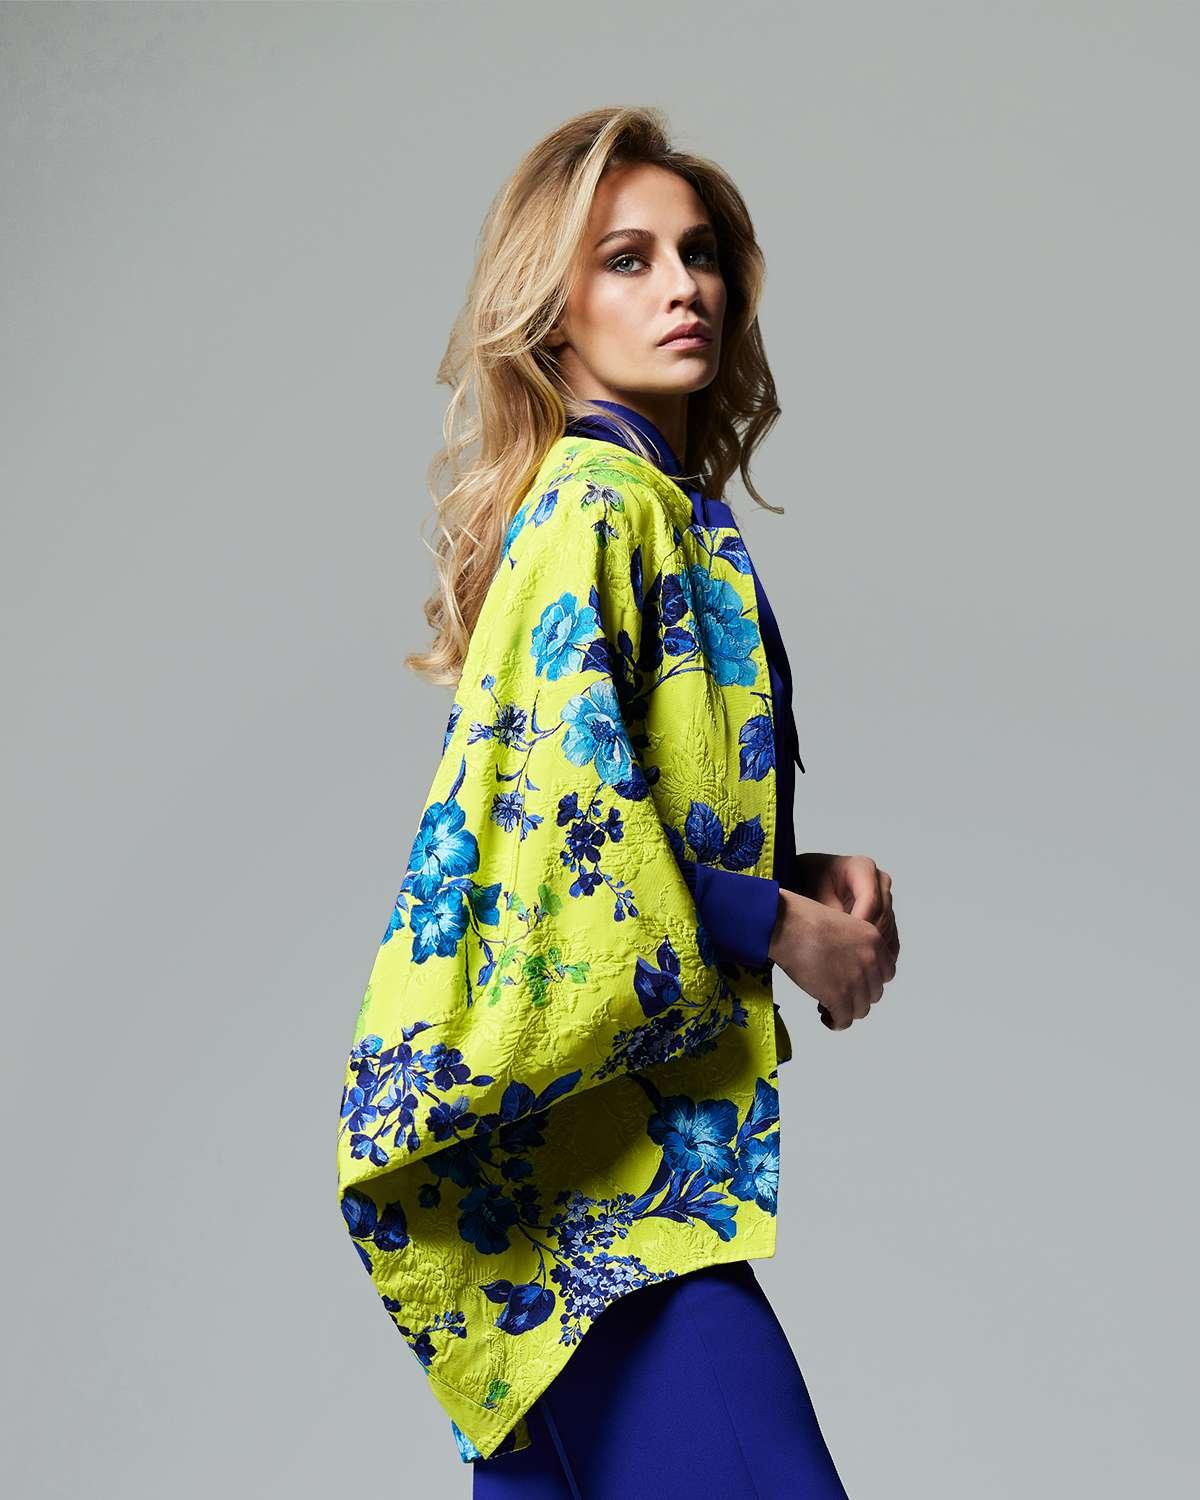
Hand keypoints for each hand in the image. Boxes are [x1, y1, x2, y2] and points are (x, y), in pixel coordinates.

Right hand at [775, 853, 898, 1029]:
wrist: (785, 924)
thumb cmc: (802, 918)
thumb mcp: (841, 923)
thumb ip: (854, 944)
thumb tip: (848, 967)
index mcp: (873, 939)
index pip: (886, 973)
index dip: (869, 981)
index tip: (855, 983)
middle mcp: (870, 961)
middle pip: (874, 993)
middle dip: (857, 996)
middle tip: (839, 994)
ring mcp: (855, 980)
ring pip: (861, 1010)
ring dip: (846, 1010)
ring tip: (829, 1007)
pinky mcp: (838, 996)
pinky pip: (843, 1020)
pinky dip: (835, 1022)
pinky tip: (825, 1016)